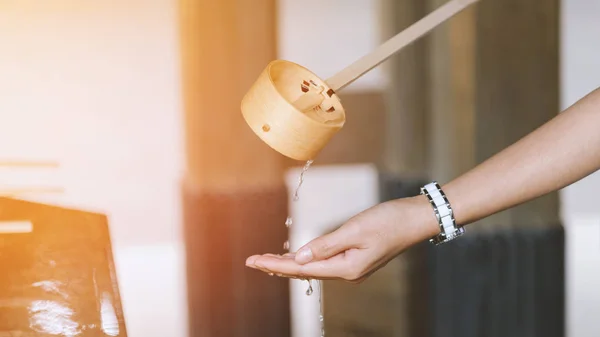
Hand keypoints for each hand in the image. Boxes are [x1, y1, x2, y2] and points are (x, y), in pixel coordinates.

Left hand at [245, 195, 439, 282]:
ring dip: (290, 263)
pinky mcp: (356, 258)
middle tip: (252, 260)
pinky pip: (324, 261)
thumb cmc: (388, 221)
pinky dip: (307, 258)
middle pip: (304, 271)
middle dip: (277, 265)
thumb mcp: (354, 230)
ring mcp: (352, 267)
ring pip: (313, 267)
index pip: (301, 268)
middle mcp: (347, 272)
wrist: (416, 219)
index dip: (275, 264)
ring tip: (268, 260)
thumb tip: (298, 257)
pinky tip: (298, 256)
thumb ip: (325, 245)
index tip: (253, 261)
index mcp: (346, 268)